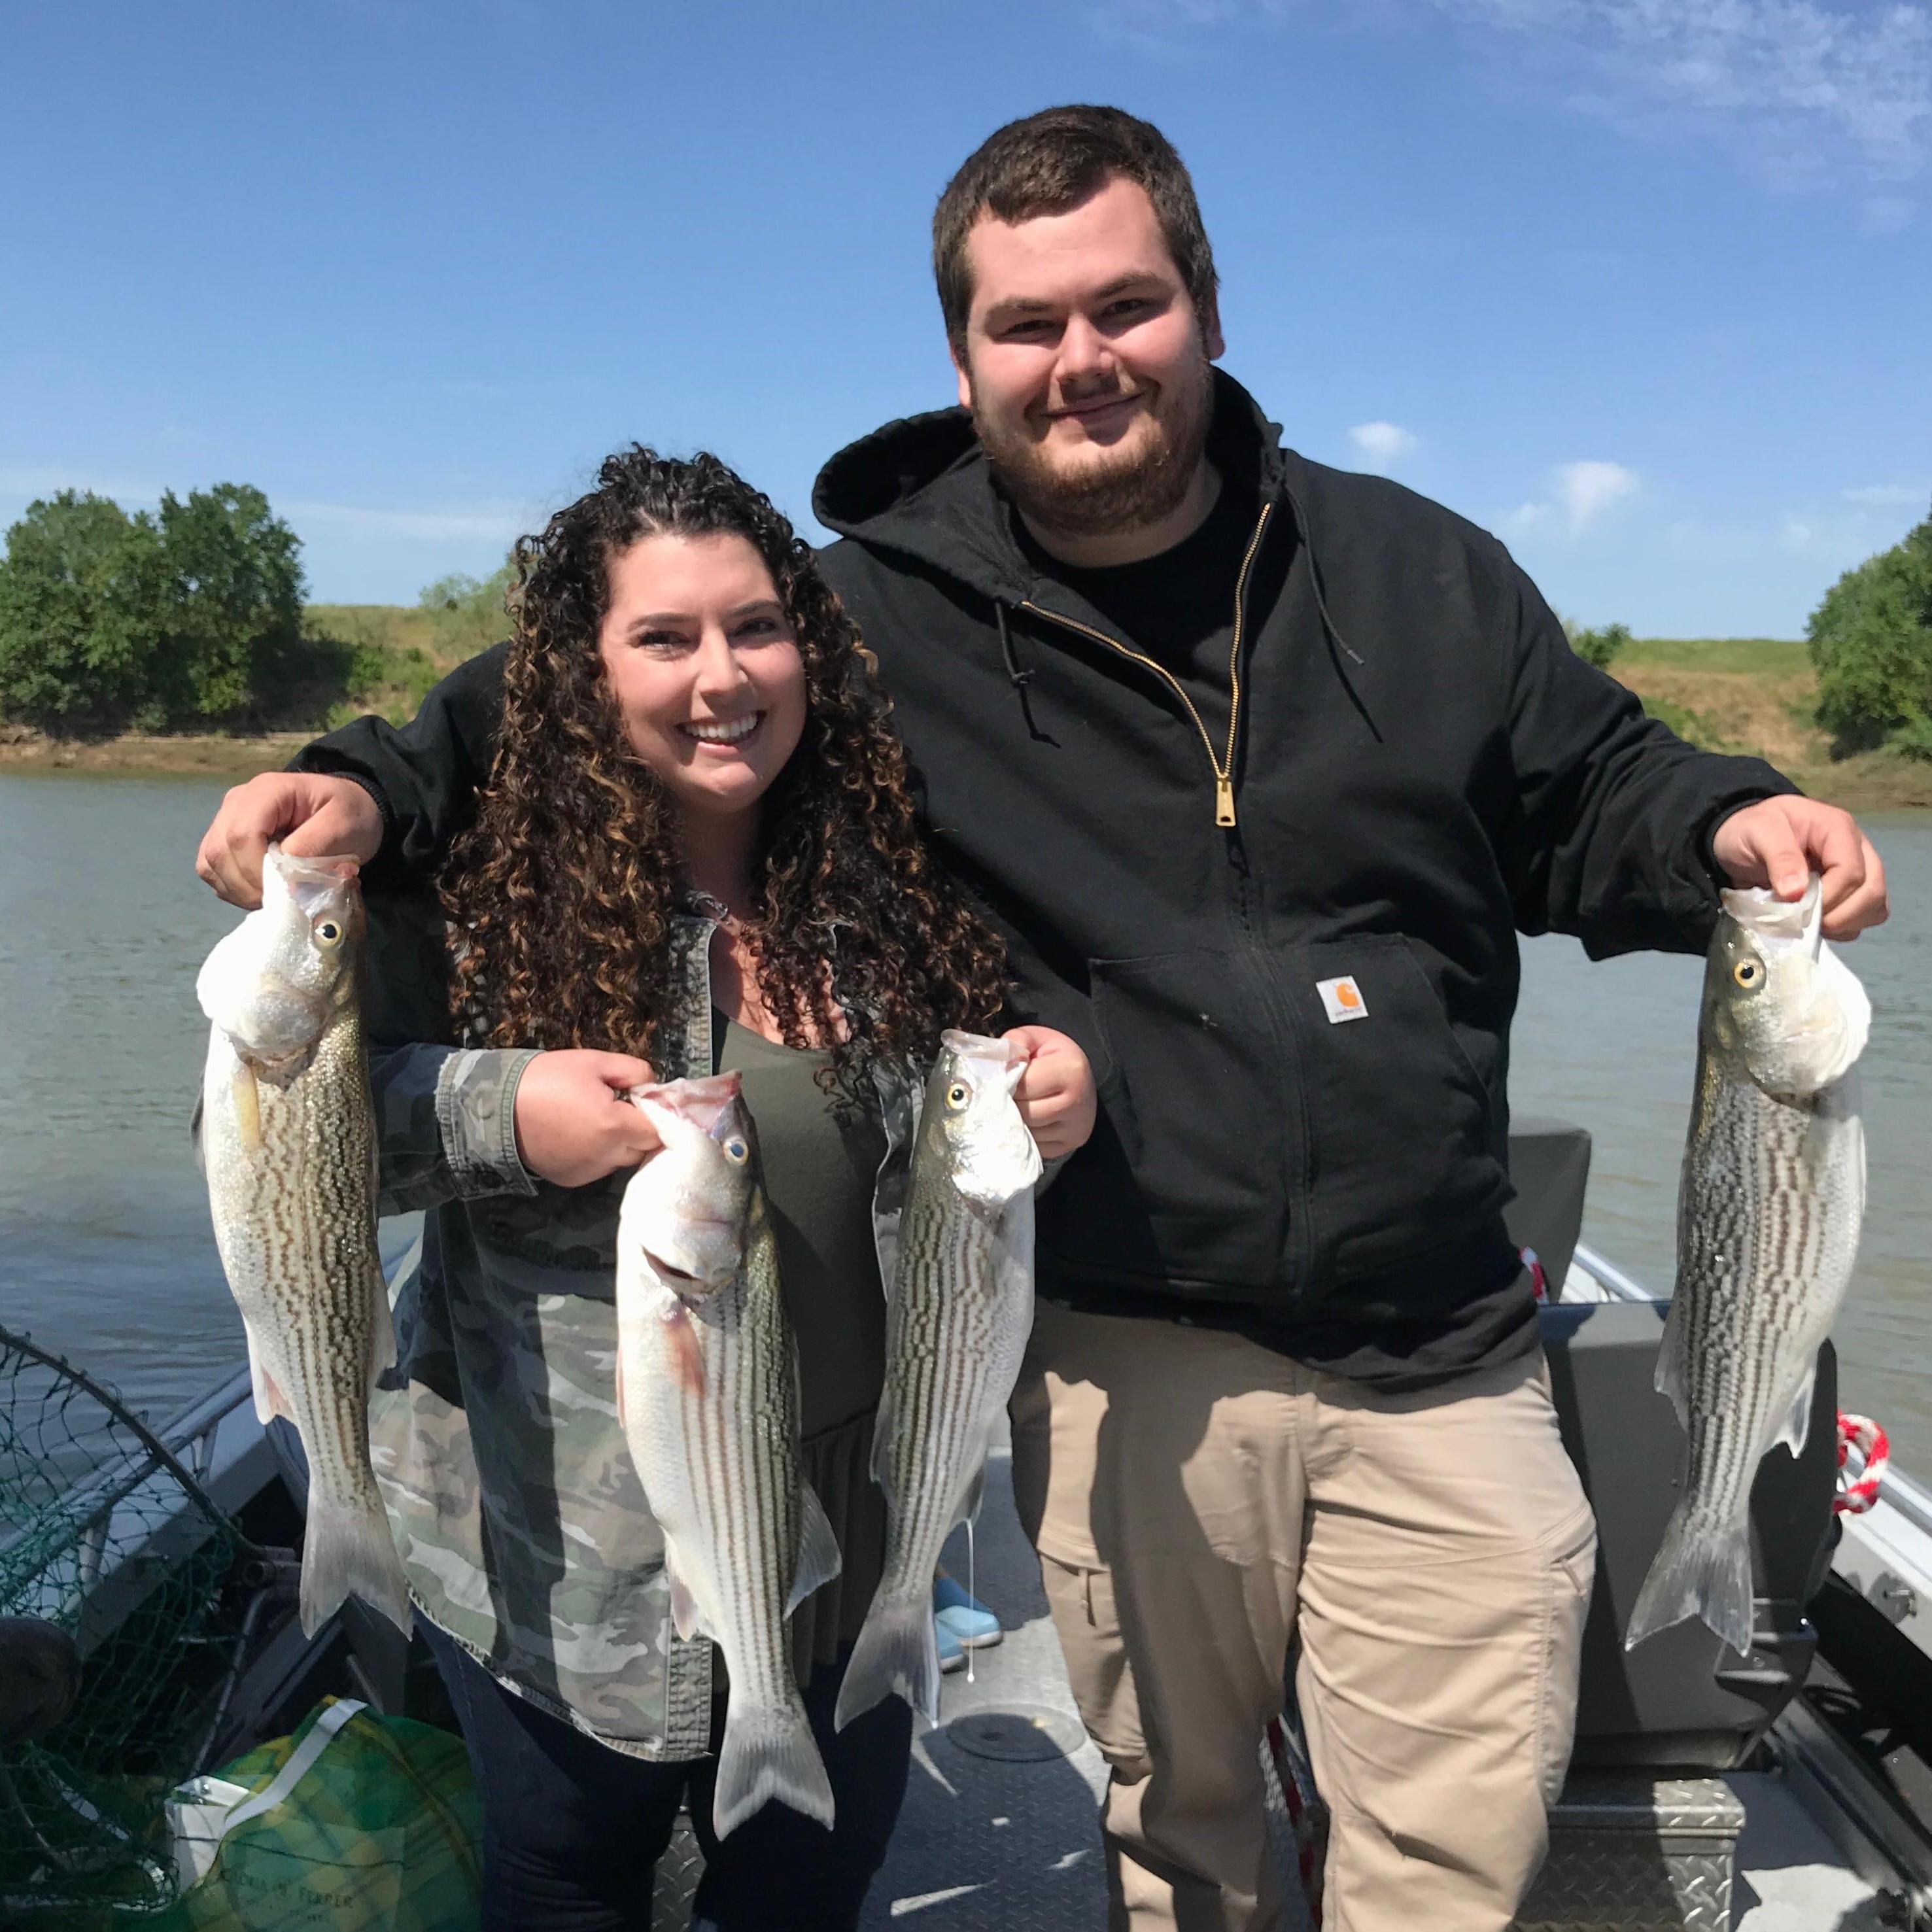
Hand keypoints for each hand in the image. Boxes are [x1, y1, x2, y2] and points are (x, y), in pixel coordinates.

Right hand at [195, 772, 383, 908]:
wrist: (346, 810)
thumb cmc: (348, 813)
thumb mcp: (345, 824)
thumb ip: (314, 847)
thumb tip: (284, 878)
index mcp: (267, 791)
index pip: (241, 834)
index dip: (255, 871)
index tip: (282, 892)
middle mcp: (237, 803)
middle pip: (219, 851)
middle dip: (246, 885)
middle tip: (280, 901)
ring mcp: (225, 821)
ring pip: (211, 863)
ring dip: (238, 890)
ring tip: (273, 898)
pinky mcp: (223, 841)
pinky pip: (213, 871)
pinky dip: (233, 889)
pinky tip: (261, 892)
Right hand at [513, 1051, 661, 1186]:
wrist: (495, 1108)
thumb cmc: (546, 1079)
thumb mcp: (593, 1062)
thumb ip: (633, 1071)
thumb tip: (653, 1086)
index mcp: (614, 1126)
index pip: (659, 1130)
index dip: (659, 1115)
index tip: (648, 1101)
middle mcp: (606, 1157)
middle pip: (643, 1149)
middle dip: (641, 1129)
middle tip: (625, 1108)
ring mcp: (588, 1173)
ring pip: (621, 1160)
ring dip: (620, 1143)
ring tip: (598, 1120)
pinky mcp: (571, 1180)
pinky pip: (598, 1168)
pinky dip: (598, 1155)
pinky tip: (579, 1136)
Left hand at [1003, 1026, 1096, 1162]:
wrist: (1082, 1079)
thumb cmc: (1054, 1056)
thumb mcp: (1036, 1038)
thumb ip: (1015, 1042)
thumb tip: (999, 1065)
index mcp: (1071, 1071)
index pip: (1023, 1085)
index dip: (1005, 1082)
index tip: (1000, 1078)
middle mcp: (1078, 1103)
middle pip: (1024, 1112)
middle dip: (1008, 1104)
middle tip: (1002, 1094)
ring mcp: (1075, 1128)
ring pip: (1027, 1131)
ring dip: (1014, 1121)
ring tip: (1012, 1106)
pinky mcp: (1070, 1145)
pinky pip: (1034, 1145)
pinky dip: (1024, 1134)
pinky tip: (1025, 1120)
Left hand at [1710, 796, 1888, 939]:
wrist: (1742, 838)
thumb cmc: (1751, 830)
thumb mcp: (1757, 832)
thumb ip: (1779, 857)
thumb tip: (1797, 893)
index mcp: (1838, 829)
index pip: (1851, 871)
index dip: (1829, 897)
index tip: (1796, 907)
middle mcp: (1857, 849)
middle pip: (1872, 891)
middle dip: (1841, 915)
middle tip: (1804, 922)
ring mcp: (1859, 871)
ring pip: (1875, 906)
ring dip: (1846, 924)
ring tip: (1811, 924)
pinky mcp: (1851, 891)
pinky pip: (1865, 917)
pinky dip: (1845, 928)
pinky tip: (1817, 925)